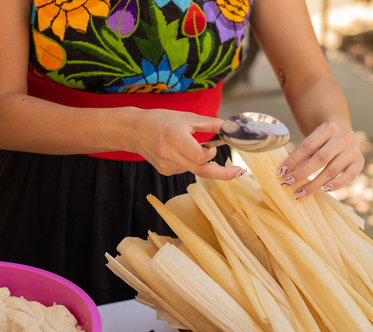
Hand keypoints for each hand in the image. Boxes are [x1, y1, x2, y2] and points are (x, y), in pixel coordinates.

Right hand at [128, 109, 244, 179]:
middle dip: (223, 173)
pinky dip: (191, 161)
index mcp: (175, 138)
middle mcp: (170, 155)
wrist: (134, 130)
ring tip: (193, 145)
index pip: (200, 156)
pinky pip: (185, 169)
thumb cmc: (160, 120)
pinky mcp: (165, 171)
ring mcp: (167, 166)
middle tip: (239, 172)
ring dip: (202, 160)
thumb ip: (209, 123)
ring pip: (194, 169)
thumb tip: (230, 126)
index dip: (211, 152)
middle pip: (202, 171)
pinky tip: (182, 151)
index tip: (216, 145)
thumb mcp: (185, 117)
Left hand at [276, 122, 363, 198]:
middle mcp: (342, 138)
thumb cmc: (322, 140)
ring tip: (300, 193)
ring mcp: (353, 150)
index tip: (280, 173)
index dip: (293, 160)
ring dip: (314, 184)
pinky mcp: (359, 161)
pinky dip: (337, 184)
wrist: (343, 131)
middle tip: (287, 184)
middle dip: (302, 173)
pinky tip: (325, 190)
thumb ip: (302, 155)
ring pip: (332, 170)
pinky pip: (349, 176)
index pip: (307, 146)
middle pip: (320, 159)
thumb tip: (286, 174)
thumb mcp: (312, 140)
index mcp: (328, 128)